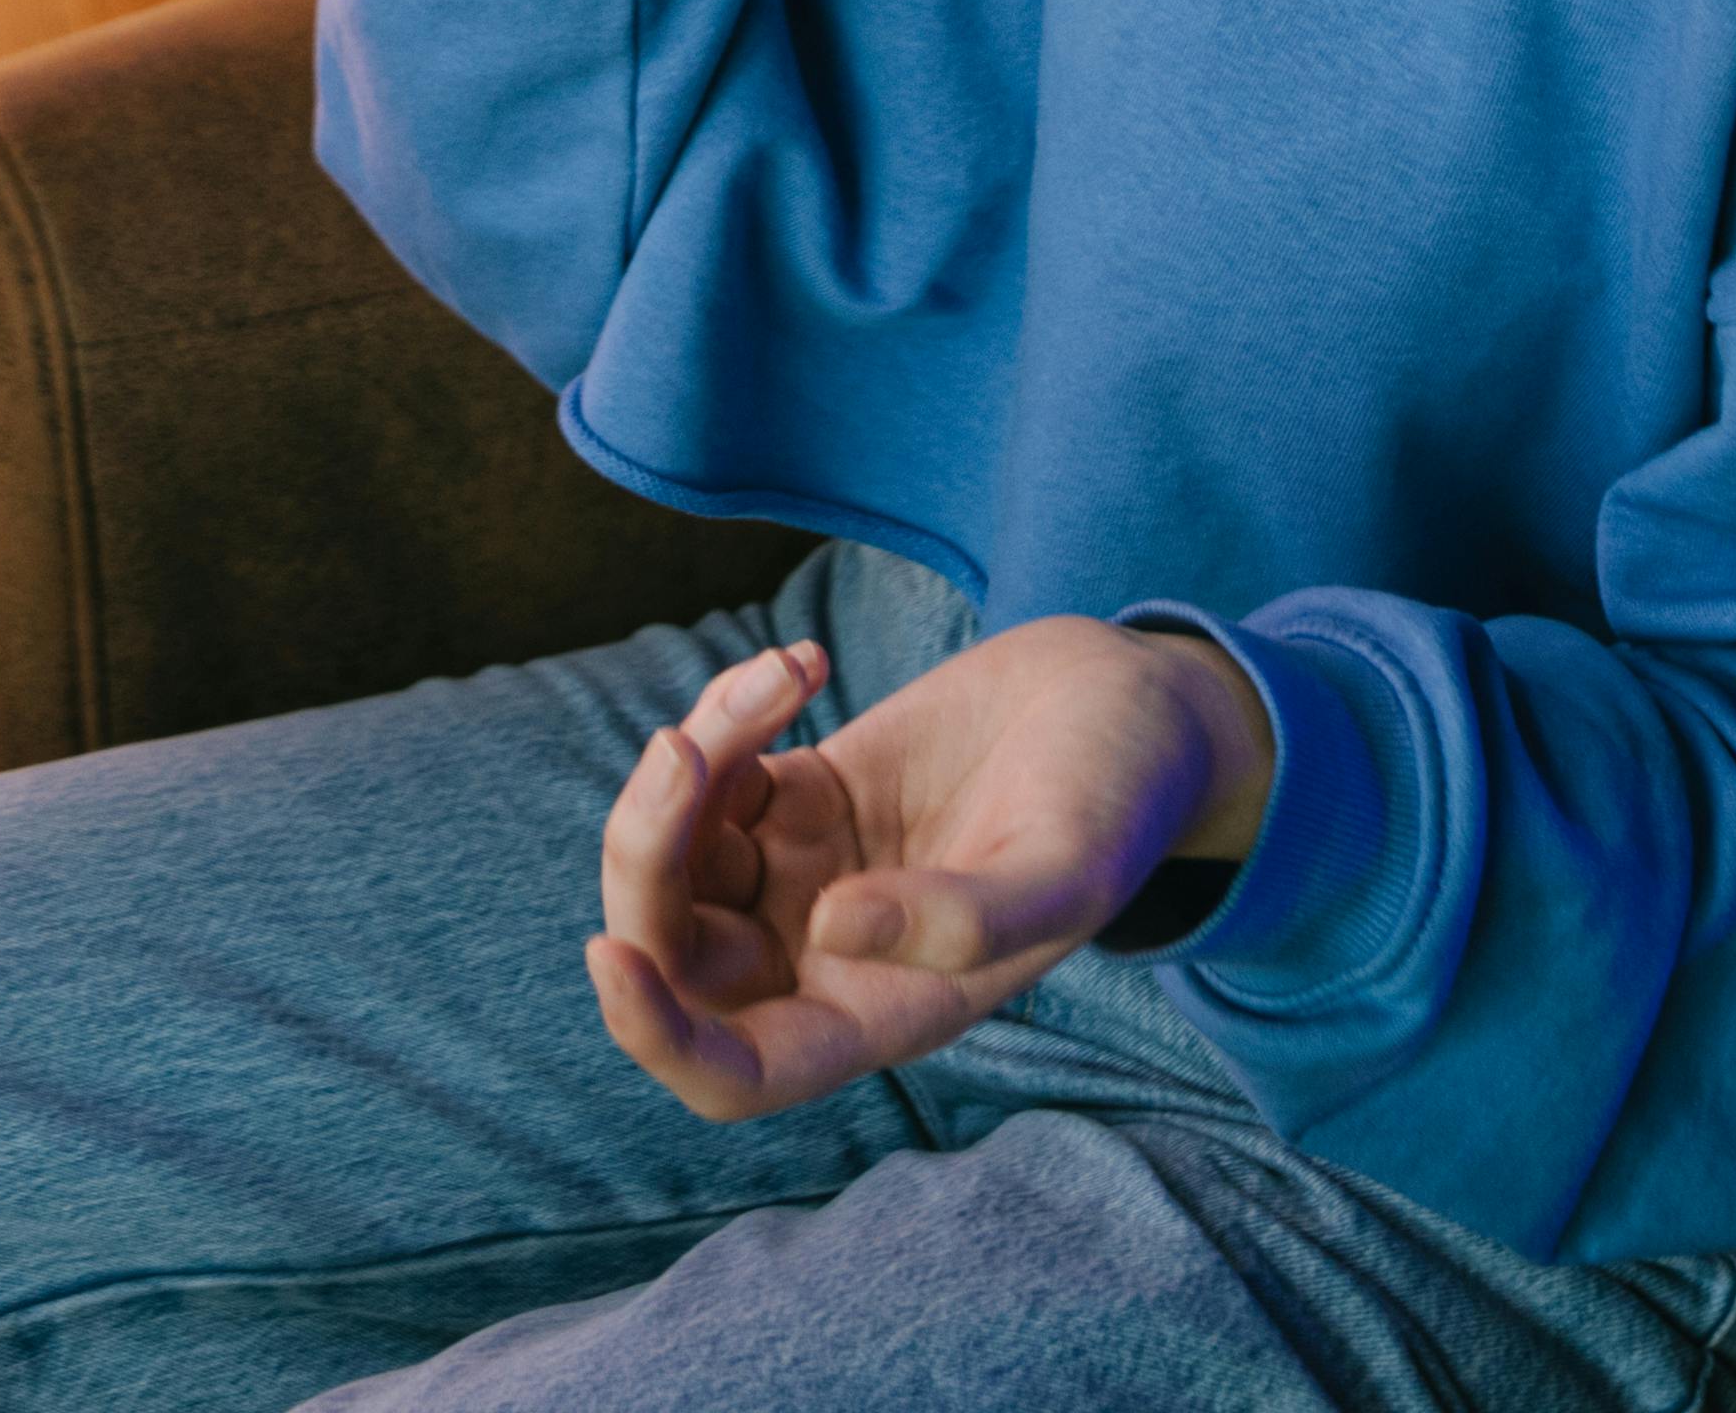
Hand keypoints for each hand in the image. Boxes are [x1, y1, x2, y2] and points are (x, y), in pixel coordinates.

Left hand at [583, 619, 1276, 1121]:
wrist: (1127, 708)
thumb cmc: (1115, 808)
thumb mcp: (1068, 873)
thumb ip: (963, 923)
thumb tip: (827, 928)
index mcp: (878, 1014)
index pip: (733, 1070)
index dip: (657, 1034)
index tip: (608, 953)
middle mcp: (819, 956)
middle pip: (672, 946)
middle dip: (647, 851)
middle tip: (688, 749)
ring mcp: (800, 870)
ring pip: (675, 846)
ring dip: (691, 758)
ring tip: (781, 676)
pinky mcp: (797, 790)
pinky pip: (713, 767)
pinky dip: (728, 709)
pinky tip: (801, 665)